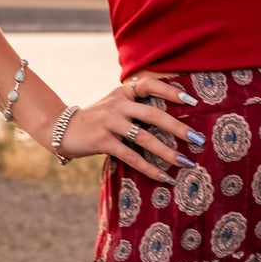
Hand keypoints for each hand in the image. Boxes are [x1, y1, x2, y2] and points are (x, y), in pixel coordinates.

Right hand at [56, 73, 202, 182]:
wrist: (62, 129)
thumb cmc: (97, 119)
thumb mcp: (114, 105)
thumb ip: (136, 105)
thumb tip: (171, 118)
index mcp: (123, 92)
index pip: (149, 84)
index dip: (170, 91)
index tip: (192, 101)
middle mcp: (117, 104)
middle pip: (153, 114)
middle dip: (178, 127)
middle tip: (198, 139)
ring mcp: (109, 122)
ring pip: (144, 138)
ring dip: (167, 152)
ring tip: (186, 162)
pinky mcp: (102, 141)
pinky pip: (131, 156)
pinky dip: (149, 168)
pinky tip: (164, 176)